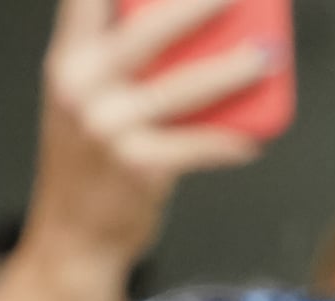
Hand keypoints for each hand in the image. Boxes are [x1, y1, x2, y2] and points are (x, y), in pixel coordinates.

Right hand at [27, 0, 277, 274]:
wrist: (71, 242)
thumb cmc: (89, 168)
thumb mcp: (84, 102)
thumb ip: (114, 64)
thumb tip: (187, 34)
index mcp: (69, 61)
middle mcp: (83, 86)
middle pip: (151, 27)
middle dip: (199, 4)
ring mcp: (110, 127)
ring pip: (185, 86)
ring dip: (233, 69)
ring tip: (265, 57)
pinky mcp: (138, 168)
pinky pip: (197, 146)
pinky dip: (229, 142)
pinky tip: (253, 137)